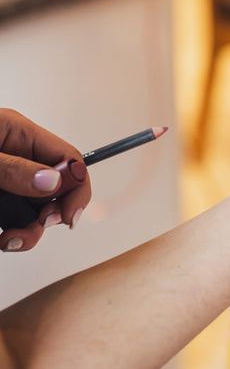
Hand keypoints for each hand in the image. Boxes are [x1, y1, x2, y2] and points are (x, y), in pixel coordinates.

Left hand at [0, 109, 90, 251]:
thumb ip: (14, 169)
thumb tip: (55, 181)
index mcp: (18, 134)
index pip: (68, 158)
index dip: (77, 187)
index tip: (70, 217)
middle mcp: (16, 155)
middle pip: (55, 187)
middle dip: (51, 213)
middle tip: (36, 227)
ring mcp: (4, 178)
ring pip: (33, 208)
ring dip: (28, 230)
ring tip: (9, 241)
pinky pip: (13, 218)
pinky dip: (13, 234)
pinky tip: (3, 240)